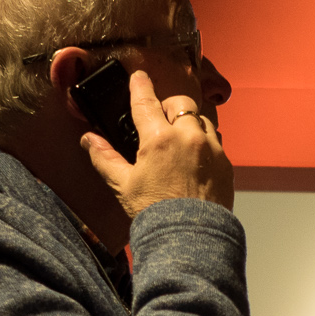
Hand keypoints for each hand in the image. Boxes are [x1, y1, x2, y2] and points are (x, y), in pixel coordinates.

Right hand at [80, 69, 234, 214]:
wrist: (190, 238)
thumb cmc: (157, 214)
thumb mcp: (124, 185)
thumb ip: (105, 158)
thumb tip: (89, 141)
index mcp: (159, 140)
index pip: (146, 102)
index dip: (140, 86)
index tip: (138, 77)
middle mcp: (188, 138)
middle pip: (180, 103)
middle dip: (168, 106)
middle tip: (159, 119)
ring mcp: (210, 149)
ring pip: (202, 119)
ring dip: (190, 122)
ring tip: (179, 139)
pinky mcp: (225, 164)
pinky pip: (216, 141)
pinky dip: (205, 142)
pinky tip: (195, 157)